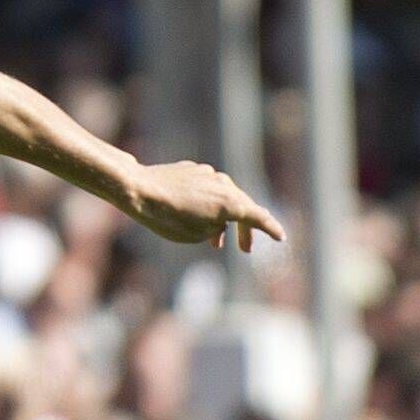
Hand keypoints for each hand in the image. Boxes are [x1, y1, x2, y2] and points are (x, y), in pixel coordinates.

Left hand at [121, 160, 286, 250]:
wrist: (138, 190)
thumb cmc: (166, 217)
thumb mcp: (196, 235)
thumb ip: (214, 229)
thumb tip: (216, 219)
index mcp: (232, 203)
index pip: (259, 218)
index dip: (271, 229)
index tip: (281, 237)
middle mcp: (225, 185)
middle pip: (243, 208)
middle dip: (244, 231)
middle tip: (244, 249)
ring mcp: (209, 174)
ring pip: (224, 198)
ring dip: (223, 219)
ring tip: (216, 241)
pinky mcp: (192, 170)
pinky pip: (207, 189)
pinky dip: (207, 204)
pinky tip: (195, 216)